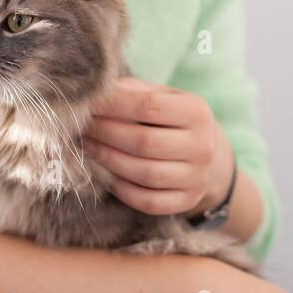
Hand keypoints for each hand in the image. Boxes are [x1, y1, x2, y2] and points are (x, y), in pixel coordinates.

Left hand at [81, 76, 233, 217]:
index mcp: (196, 112)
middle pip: (145, 142)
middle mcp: (202, 146)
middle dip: (106, 134)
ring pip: (146, 174)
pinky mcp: (187, 201)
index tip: (89, 103)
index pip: (149, 106)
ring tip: (88, 147)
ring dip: (109, 160)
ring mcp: (197, 177)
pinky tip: (106, 175)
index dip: (114, 105)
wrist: (208, 155)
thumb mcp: (164, 96)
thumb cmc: (173, 119)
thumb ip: (134, 91)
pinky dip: (123, 190)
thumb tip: (98, 92)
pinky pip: (149, 201)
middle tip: (83, 127)